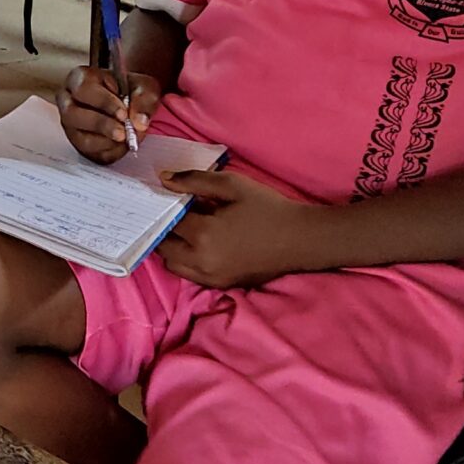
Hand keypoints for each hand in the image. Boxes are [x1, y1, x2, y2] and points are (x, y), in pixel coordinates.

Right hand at [60, 64, 161, 164]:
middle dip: (101, 124)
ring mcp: (70, 123)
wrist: (130, 105)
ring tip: (124, 138)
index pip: (83, 88)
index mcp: (79, 78)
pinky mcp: (77, 142)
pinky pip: (86, 151)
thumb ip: (143, 100)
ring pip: (77, 135)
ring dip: (104, 140)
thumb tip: (139, 121)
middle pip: (72, 113)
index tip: (123, 113)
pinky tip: (120, 145)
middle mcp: (68, 100)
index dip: (103, 101)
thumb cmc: (131, 91)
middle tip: (123, 131)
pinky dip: (105, 150)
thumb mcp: (144, 87)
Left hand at [156, 167, 330, 288]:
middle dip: (164, 229)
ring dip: (174, 247)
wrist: (299, 238)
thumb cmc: (267, 208)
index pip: (168, 221)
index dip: (166, 206)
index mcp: (203, 234)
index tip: (169, 195)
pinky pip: (191, 274)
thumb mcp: (232, 185)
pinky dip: (188, 261)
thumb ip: (194, 180)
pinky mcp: (222, 284)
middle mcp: (201, 261)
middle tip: (176, 213)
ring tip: (189, 229)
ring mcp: (211, 277)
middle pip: (164, 247)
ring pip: (174, 265)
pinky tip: (202, 244)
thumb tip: (163, 178)